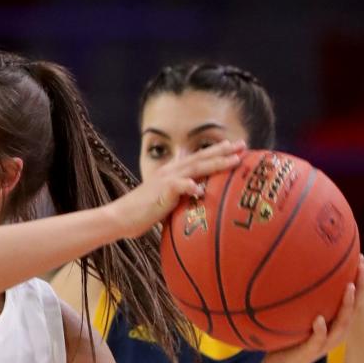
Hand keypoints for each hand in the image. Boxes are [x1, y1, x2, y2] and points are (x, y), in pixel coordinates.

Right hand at [108, 140, 244, 237]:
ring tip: (234, 160)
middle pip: (201, 157)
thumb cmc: (142, 214)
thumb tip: (195, 204)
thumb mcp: (166, 204)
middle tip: (243, 144)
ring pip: (196, 168)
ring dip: (216, 162)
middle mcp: (171, 172)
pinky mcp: (161, 192)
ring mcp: (166, 180)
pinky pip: (178, 187)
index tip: (235, 148)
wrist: (120, 217)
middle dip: (223, 150)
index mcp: (172, 173)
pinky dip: (189, 186)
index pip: (198, 159)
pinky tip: (200, 188)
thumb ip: (180, 199)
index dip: (217, 152)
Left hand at [255, 258, 363, 362]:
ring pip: (342, 323)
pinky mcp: (310, 352)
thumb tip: (292, 273)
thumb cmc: (287, 341)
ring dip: (347, 305)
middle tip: (361, 266)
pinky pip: (317, 340)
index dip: (359, 281)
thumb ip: (302, 303)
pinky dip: (320, 329)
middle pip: (354, 308)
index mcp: (334, 323)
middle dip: (360, 287)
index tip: (359, 259)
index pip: (352, 300)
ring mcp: (324, 343)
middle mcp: (335, 332)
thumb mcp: (297, 318)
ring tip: (349, 287)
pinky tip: (319, 319)